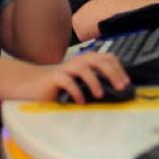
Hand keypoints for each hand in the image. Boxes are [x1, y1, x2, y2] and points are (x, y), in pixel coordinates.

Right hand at [7, 51, 129, 102]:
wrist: (31, 83)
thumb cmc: (59, 84)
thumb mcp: (80, 81)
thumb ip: (96, 81)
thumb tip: (117, 91)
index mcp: (87, 61)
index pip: (107, 58)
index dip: (119, 68)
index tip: (127, 82)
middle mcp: (78, 61)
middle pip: (99, 60)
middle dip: (112, 73)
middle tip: (121, 87)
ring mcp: (65, 68)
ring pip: (83, 68)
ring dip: (94, 81)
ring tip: (100, 94)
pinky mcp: (53, 78)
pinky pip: (66, 81)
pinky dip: (76, 91)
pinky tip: (81, 101)